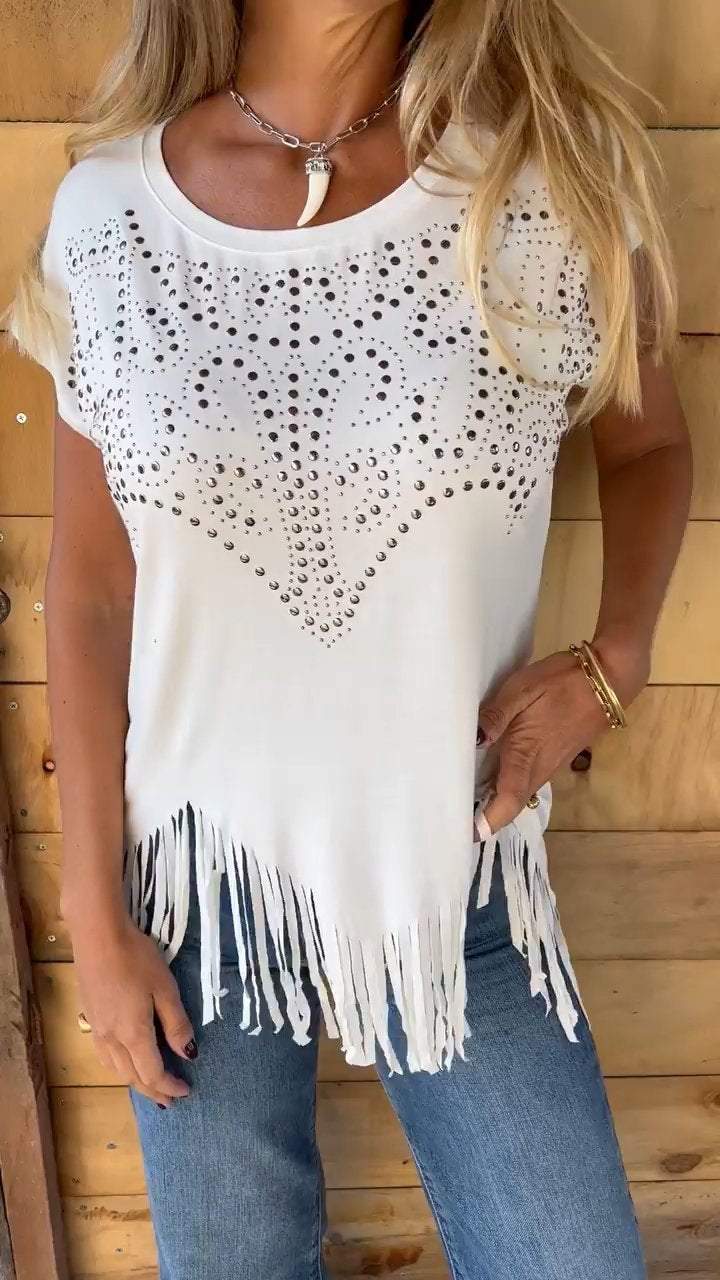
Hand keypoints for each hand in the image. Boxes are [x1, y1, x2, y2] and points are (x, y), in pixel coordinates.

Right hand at [70, 911, 195, 1106]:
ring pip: (116, 1069)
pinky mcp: (90, 1017)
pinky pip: (105, 1056)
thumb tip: (188, 1054)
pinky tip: (125, 1062)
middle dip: (154, 1090)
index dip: (170, 1086)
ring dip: (135, 1082)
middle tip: (171, 1100)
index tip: (186, 1092)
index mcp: (133, 1034)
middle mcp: (111, 1039)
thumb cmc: (136, 958)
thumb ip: (176, 1024)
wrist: (98, 936)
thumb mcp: (165, 988)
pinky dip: (119, 1068)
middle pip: (133, 1077)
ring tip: (151, 1086)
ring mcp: (97, 1029)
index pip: (153, 1073)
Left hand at [476, 637, 648, 835]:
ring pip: (519, 791)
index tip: (466, 835)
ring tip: (465, 795)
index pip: (506, 802)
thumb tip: (473, 741)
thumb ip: (495, 716)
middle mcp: (539, 768)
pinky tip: (490, 770)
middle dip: (485, 816)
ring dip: (496, 800)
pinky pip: (528, 778)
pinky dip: (508, 784)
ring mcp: (550, 764)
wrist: (607, 680)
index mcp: (526, 756)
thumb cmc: (562, 683)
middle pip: (510, 804)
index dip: (487, 823)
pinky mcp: (556, 756)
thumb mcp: (521, 690)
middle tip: (454, 814)